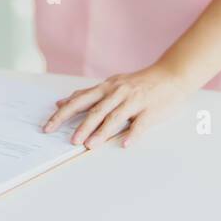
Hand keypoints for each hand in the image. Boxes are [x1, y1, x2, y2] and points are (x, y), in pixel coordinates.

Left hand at [41, 64, 190, 148]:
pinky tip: (125, 144)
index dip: (63, 113)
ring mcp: (134, 100)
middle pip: (96, 109)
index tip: (48, 126)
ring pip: (115, 117)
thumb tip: (63, 101)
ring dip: (101, 132)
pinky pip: (140, 124)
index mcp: (106, 87)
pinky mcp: (150, 110)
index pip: (80, 100)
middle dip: (81, 126)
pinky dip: (132, 134)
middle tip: (71, 141)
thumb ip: (88, 94)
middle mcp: (118, 92)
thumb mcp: (111, 84)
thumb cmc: (140, 83)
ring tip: (90, 145)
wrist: (171, 75)